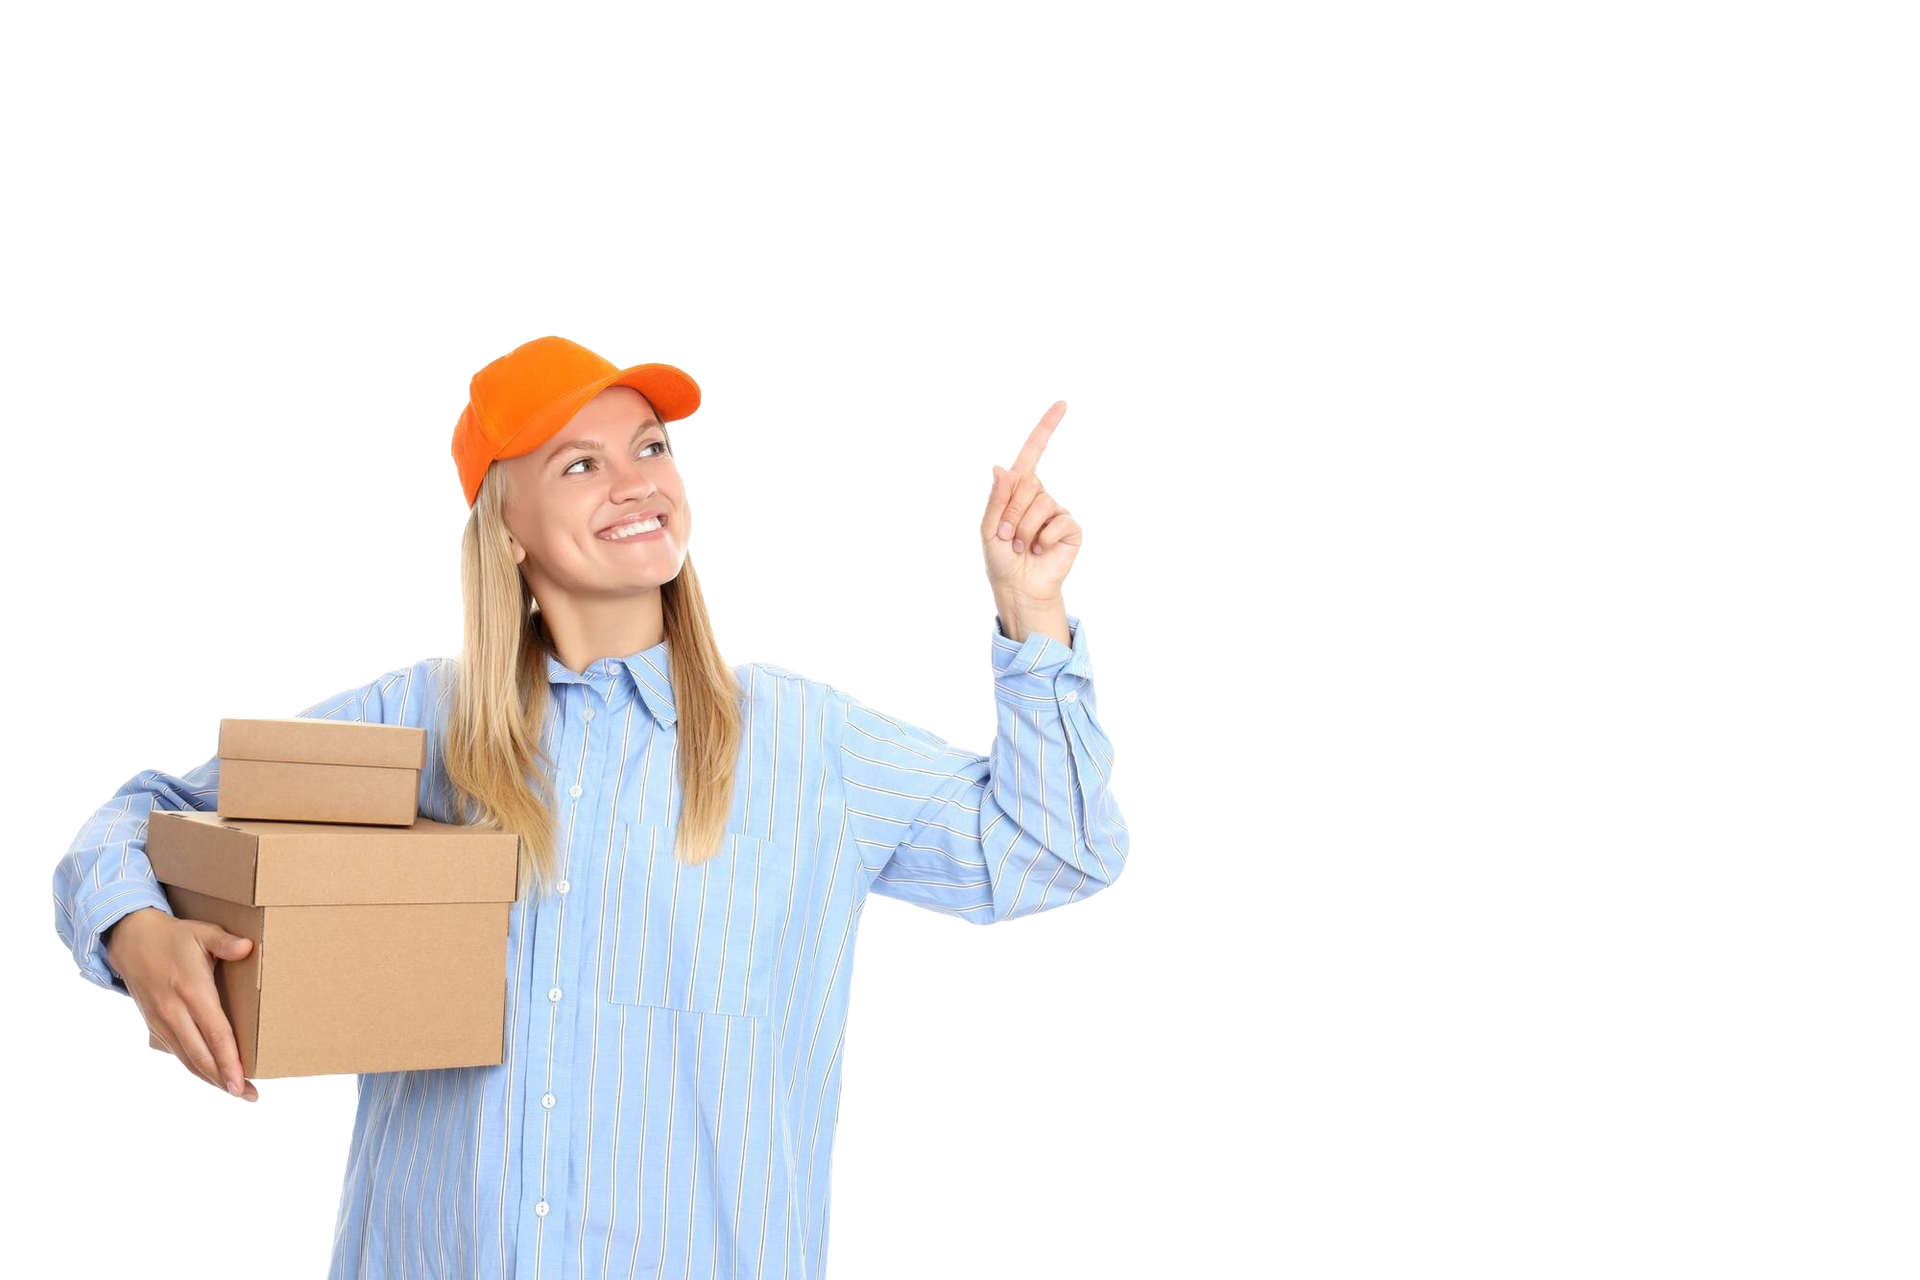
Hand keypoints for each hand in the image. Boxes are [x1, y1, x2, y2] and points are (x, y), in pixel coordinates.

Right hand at [107, 908, 262, 1104]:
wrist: (129, 939)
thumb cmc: (173, 937)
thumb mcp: (202, 933)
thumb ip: (225, 943)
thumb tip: (247, 947)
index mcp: (192, 991)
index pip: (215, 1034)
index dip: (229, 1061)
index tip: (242, 1083)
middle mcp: (175, 1012)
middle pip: (202, 1056)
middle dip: (226, 1080)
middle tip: (250, 1096)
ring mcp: (162, 1022)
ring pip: (188, 1060)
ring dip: (211, 1079)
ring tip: (236, 1094)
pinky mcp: (154, 1026)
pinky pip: (177, 1054)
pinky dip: (194, 1069)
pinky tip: (210, 1079)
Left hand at [979, 396, 1084, 611]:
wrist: (1019, 588)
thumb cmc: (1001, 558)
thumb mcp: (988, 527)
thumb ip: (995, 498)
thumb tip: (1000, 466)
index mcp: (1018, 488)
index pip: (1033, 451)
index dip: (1047, 426)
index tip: (1063, 403)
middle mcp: (1040, 493)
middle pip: (1027, 483)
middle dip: (1011, 512)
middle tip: (1007, 537)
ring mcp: (1058, 509)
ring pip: (1041, 503)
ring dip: (1024, 530)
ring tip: (1022, 547)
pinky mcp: (1072, 527)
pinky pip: (1058, 521)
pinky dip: (1043, 539)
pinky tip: (1040, 551)